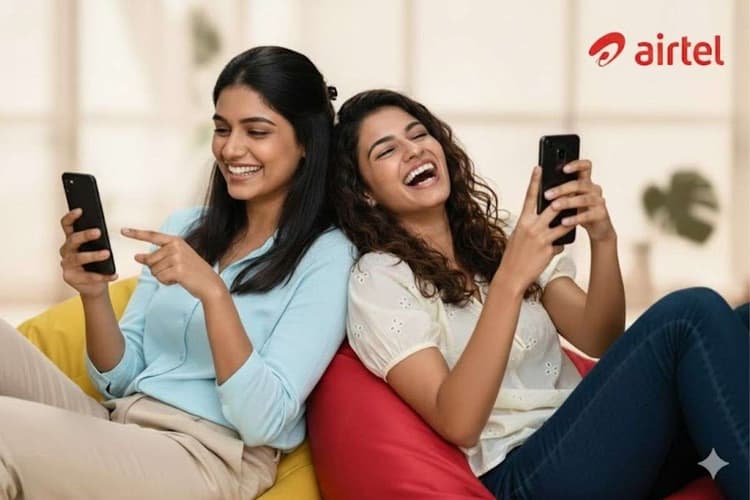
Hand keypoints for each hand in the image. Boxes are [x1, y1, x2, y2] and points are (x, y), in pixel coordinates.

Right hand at [59, 209, 118, 297]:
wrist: (93, 286)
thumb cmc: (95, 264)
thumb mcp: (96, 249)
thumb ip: (97, 240)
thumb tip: (104, 228)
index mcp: (71, 241)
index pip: (67, 226)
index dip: (71, 217)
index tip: (80, 210)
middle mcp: (66, 251)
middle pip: (73, 240)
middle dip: (85, 235)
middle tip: (98, 232)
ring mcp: (66, 264)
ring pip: (78, 258)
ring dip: (93, 255)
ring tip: (107, 254)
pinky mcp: (70, 277)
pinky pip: (88, 276)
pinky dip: (103, 276)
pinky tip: (113, 274)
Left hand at [121, 227, 224, 300]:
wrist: (209, 284)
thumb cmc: (192, 272)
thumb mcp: (174, 260)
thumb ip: (156, 256)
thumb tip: (136, 256)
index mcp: (176, 240)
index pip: (152, 235)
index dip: (136, 234)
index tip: (123, 230)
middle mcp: (175, 246)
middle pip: (150, 260)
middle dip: (158, 269)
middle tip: (174, 271)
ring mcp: (177, 257)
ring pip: (154, 271)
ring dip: (163, 277)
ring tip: (178, 276)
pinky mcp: (177, 269)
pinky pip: (160, 278)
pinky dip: (166, 282)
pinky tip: (178, 280)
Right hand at [494, 166, 572, 292]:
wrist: (512, 275)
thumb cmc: (513, 256)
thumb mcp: (518, 236)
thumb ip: (531, 226)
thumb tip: (543, 223)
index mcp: (523, 221)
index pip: (530, 197)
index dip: (535, 181)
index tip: (539, 168)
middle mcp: (532, 227)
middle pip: (553, 206)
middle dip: (564, 198)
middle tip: (572, 188)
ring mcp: (542, 237)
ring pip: (563, 223)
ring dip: (569, 220)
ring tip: (573, 218)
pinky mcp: (550, 249)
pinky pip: (560, 243)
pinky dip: (558, 246)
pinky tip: (551, 252)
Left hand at [542, 159, 614, 241]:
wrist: (598, 227)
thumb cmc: (581, 210)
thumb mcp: (572, 198)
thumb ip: (562, 192)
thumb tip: (539, 187)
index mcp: (586, 182)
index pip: (586, 166)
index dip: (576, 165)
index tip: (563, 169)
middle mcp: (594, 189)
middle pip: (580, 184)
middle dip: (562, 189)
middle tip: (547, 194)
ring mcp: (599, 201)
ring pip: (583, 199)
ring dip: (567, 202)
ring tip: (553, 206)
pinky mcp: (600, 214)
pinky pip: (586, 215)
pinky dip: (574, 218)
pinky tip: (564, 221)